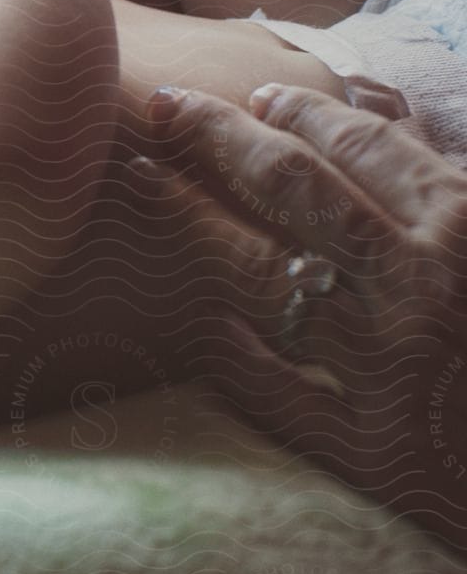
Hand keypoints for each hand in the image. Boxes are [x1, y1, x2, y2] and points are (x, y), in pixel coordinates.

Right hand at [142, 83, 466, 554]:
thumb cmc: (456, 475)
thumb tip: (202, 323)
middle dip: (220, 131)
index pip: (243, 255)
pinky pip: (434, 150)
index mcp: (369, 348)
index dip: (181, 205)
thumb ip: (268, 392)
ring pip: (370, 145)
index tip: (138, 168)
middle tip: (169, 100)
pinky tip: (354, 109)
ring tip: (261, 98)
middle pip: (294, 181)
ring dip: (306, 112)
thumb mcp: (356, 458)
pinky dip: (387, 122)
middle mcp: (420, 280)